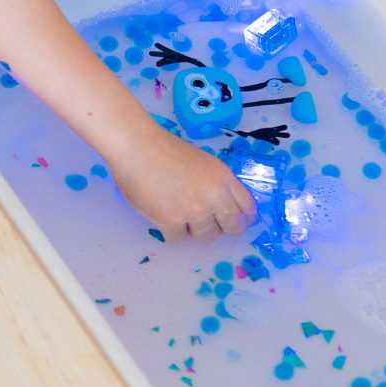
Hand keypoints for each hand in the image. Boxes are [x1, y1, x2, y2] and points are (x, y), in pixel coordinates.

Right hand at [110, 129, 256, 244]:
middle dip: (220, 228)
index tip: (233, 221)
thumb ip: (218, 185)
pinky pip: (179, 239)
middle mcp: (214, 196)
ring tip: (179, 213)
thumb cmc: (166, 151)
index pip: (248, 209)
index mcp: (224, 179)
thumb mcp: (204, 164)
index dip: (242, 218)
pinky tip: (162, 214)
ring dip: (194, 230)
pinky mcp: (171, 221)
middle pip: (232, 228)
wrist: (137, 147)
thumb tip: (222, 210)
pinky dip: (171, 230)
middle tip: (205, 222)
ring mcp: (194, 210)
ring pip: (206, 237)